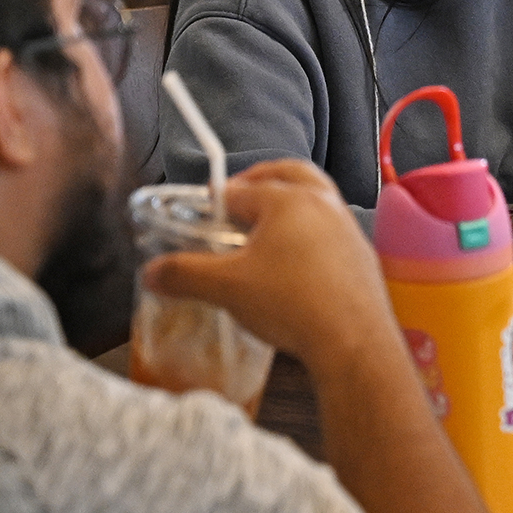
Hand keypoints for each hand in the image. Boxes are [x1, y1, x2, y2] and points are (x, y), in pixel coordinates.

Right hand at [140, 160, 398, 377]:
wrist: (353, 338)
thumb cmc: (289, 302)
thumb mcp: (225, 288)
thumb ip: (184, 274)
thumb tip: (151, 272)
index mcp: (289, 199)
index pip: (241, 189)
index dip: (215, 201)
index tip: (199, 216)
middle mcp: (325, 203)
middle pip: (290, 174)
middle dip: (261, 179)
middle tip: (237, 197)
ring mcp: (349, 227)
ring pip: (316, 199)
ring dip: (289, 204)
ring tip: (263, 231)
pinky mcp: (362, 253)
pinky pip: (331, 230)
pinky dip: (310, 232)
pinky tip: (294, 262)